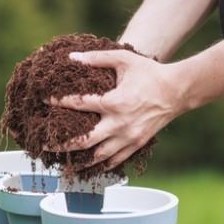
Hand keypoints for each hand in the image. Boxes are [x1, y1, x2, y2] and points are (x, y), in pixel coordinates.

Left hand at [45, 50, 188, 168]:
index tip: (46, 102)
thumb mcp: (124, 59)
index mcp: (114, 102)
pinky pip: (115, 160)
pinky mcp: (136, 144)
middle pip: (85, 140)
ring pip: (99, 156)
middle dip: (63, 144)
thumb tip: (73, 58)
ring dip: (80, 160)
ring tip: (64, 162)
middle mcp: (120, 123)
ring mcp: (129, 137)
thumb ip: (97, 59)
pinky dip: (101, 165)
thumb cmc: (149, 72)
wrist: (178, 90)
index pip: (80, 103)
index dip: (60, 102)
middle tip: (46, 144)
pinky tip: (89, 165)